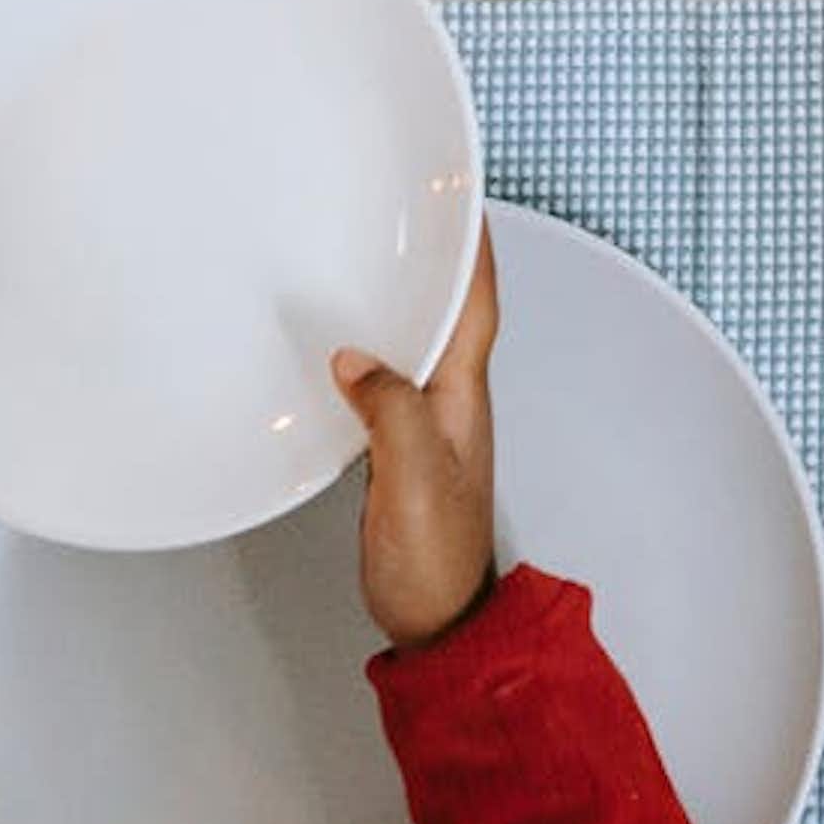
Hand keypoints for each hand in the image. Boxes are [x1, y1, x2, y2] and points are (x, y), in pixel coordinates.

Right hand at [332, 229, 499, 650]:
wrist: (437, 621)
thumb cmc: (433, 559)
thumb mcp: (410, 481)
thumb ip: (390, 415)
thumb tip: (357, 358)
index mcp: (463, 394)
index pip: (477, 303)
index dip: (474, 250)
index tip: (461, 201)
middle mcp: (452, 399)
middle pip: (453, 312)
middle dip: (439, 260)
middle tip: (414, 214)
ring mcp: (429, 422)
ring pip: (422, 342)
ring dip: (406, 301)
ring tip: (377, 260)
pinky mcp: (400, 445)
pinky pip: (392, 377)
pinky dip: (375, 350)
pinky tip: (346, 349)